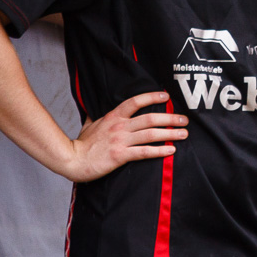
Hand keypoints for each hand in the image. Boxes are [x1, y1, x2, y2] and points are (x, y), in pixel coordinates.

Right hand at [62, 91, 186, 182]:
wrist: (72, 160)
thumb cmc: (81, 144)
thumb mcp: (89, 125)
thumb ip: (97, 117)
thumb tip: (96, 109)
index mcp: (113, 116)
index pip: (136, 101)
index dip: (152, 97)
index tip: (167, 97)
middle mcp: (119, 126)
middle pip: (150, 118)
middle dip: (170, 118)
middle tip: (184, 120)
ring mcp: (120, 141)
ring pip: (151, 134)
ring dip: (170, 134)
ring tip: (184, 134)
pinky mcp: (120, 155)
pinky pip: (144, 152)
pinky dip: (159, 151)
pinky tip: (171, 150)